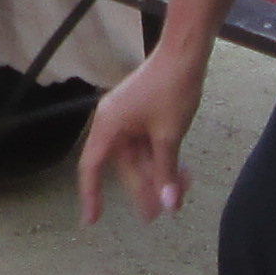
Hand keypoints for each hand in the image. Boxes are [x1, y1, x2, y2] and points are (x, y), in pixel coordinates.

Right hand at [76, 47, 205, 228]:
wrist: (185, 53)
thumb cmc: (172, 88)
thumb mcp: (169, 135)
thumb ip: (166, 172)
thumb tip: (167, 205)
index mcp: (108, 126)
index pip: (92, 168)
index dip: (90, 196)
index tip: (91, 221)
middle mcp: (112, 123)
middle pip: (123, 167)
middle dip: (144, 188)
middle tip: (161, 214)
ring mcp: (127, 119)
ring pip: (138, 158)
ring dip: (158, 173)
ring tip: (182, 190)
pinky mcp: (141, 115)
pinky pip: (146, 145)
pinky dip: (161, 158)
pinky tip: (181, 172)